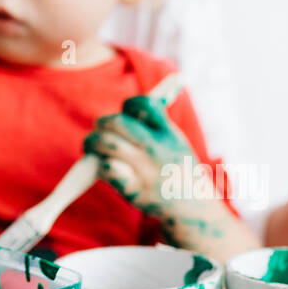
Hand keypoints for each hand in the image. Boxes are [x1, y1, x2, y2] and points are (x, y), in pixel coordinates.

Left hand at [86, 94, 193, 216]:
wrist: (194, 211)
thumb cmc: (179, 170)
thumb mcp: (178, 140)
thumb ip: (163, 116)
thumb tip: (176, 77)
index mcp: (168, 134)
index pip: (143, 104)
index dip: (129, 105)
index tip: (126, 112)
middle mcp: (156, 150)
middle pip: (118, 123)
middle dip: (104, 123)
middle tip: (100, 129)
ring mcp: (145, 171)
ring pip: (108, 144)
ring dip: (93, 142)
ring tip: (92, 145)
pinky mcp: (134, 191)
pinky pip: (108, 170)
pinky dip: (101, 166)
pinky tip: (102, 166)